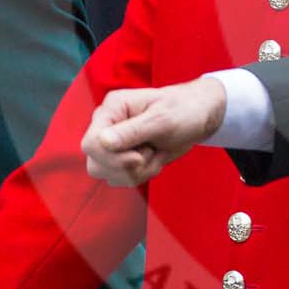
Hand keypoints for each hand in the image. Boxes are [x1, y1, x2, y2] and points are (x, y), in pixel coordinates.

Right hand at [81, 80, 227, 185]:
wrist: (197, 117)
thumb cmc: (183, 110)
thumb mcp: (162, 119)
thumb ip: (132, 131)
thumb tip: (101, 141)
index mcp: (112, 109)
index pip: (91, 143)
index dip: (112, 158)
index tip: (138, 158)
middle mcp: (106, 126)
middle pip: (96, 164)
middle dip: (127, 168)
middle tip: (151, 152)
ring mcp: (113, 143)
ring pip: (108, 175)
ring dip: (137, 172)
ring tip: (155, 153)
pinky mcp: (122, 157)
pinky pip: (121, 179)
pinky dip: (142, 175)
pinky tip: (155, 159)